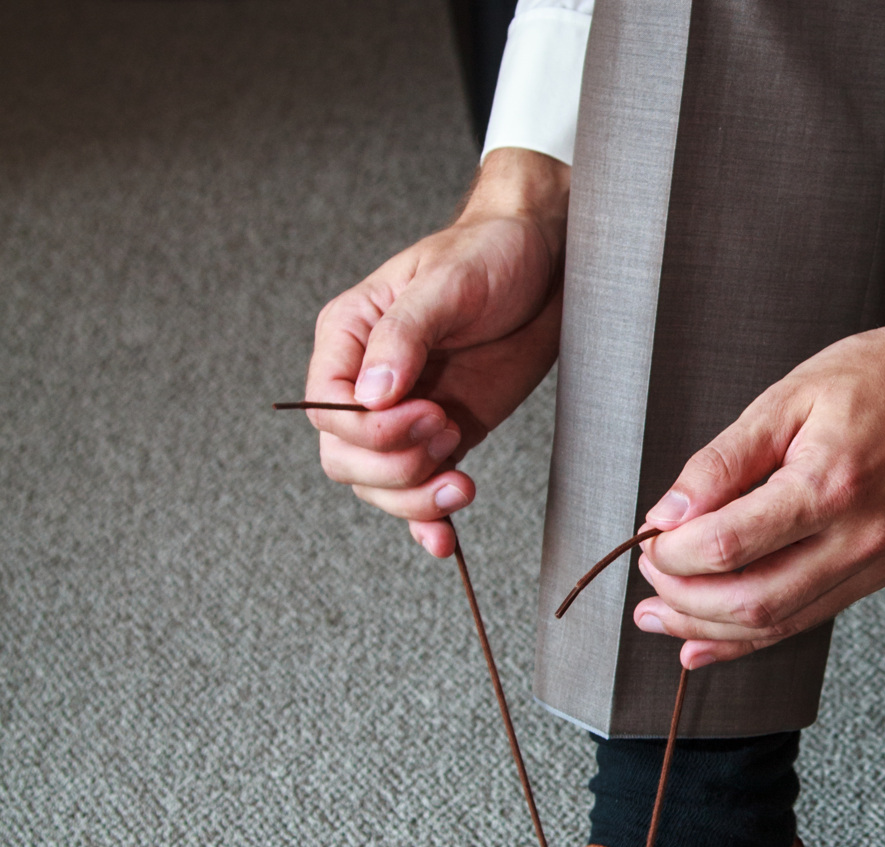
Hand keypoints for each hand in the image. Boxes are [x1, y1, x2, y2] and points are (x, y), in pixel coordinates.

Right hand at [306, 149, 569, 557]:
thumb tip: (371, 393)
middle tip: (447, 431)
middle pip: (345, 458)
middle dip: (395, 466)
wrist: (543, 267)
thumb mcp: (447, 281)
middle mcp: (367, 382)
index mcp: (350, 336)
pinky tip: (445, 538)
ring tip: (462, 482)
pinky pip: (418, 494)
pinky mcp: (440, 439)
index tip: (422, 413)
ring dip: (416, 499)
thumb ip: (404, 335)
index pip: (325, 407)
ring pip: (378, 486)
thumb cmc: (489, 254)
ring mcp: (403, 417)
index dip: (367, 429)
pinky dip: (429, 522)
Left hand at [633, 268, 884, 665]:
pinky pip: (807, 619)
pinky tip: (706, 642)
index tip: (650, 538)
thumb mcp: (789, 397)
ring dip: (708, 630)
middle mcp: (858, 536)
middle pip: (751, 601)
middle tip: (649, 580)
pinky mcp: (883, 574)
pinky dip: (750, 638)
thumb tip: (668, 512)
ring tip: (660, 620)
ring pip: (778, 624)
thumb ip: (723, 461)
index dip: (675, 554)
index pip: (730, 545)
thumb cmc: (884, 377)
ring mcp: (876, 562)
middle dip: (684, 600)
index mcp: (830, 483)